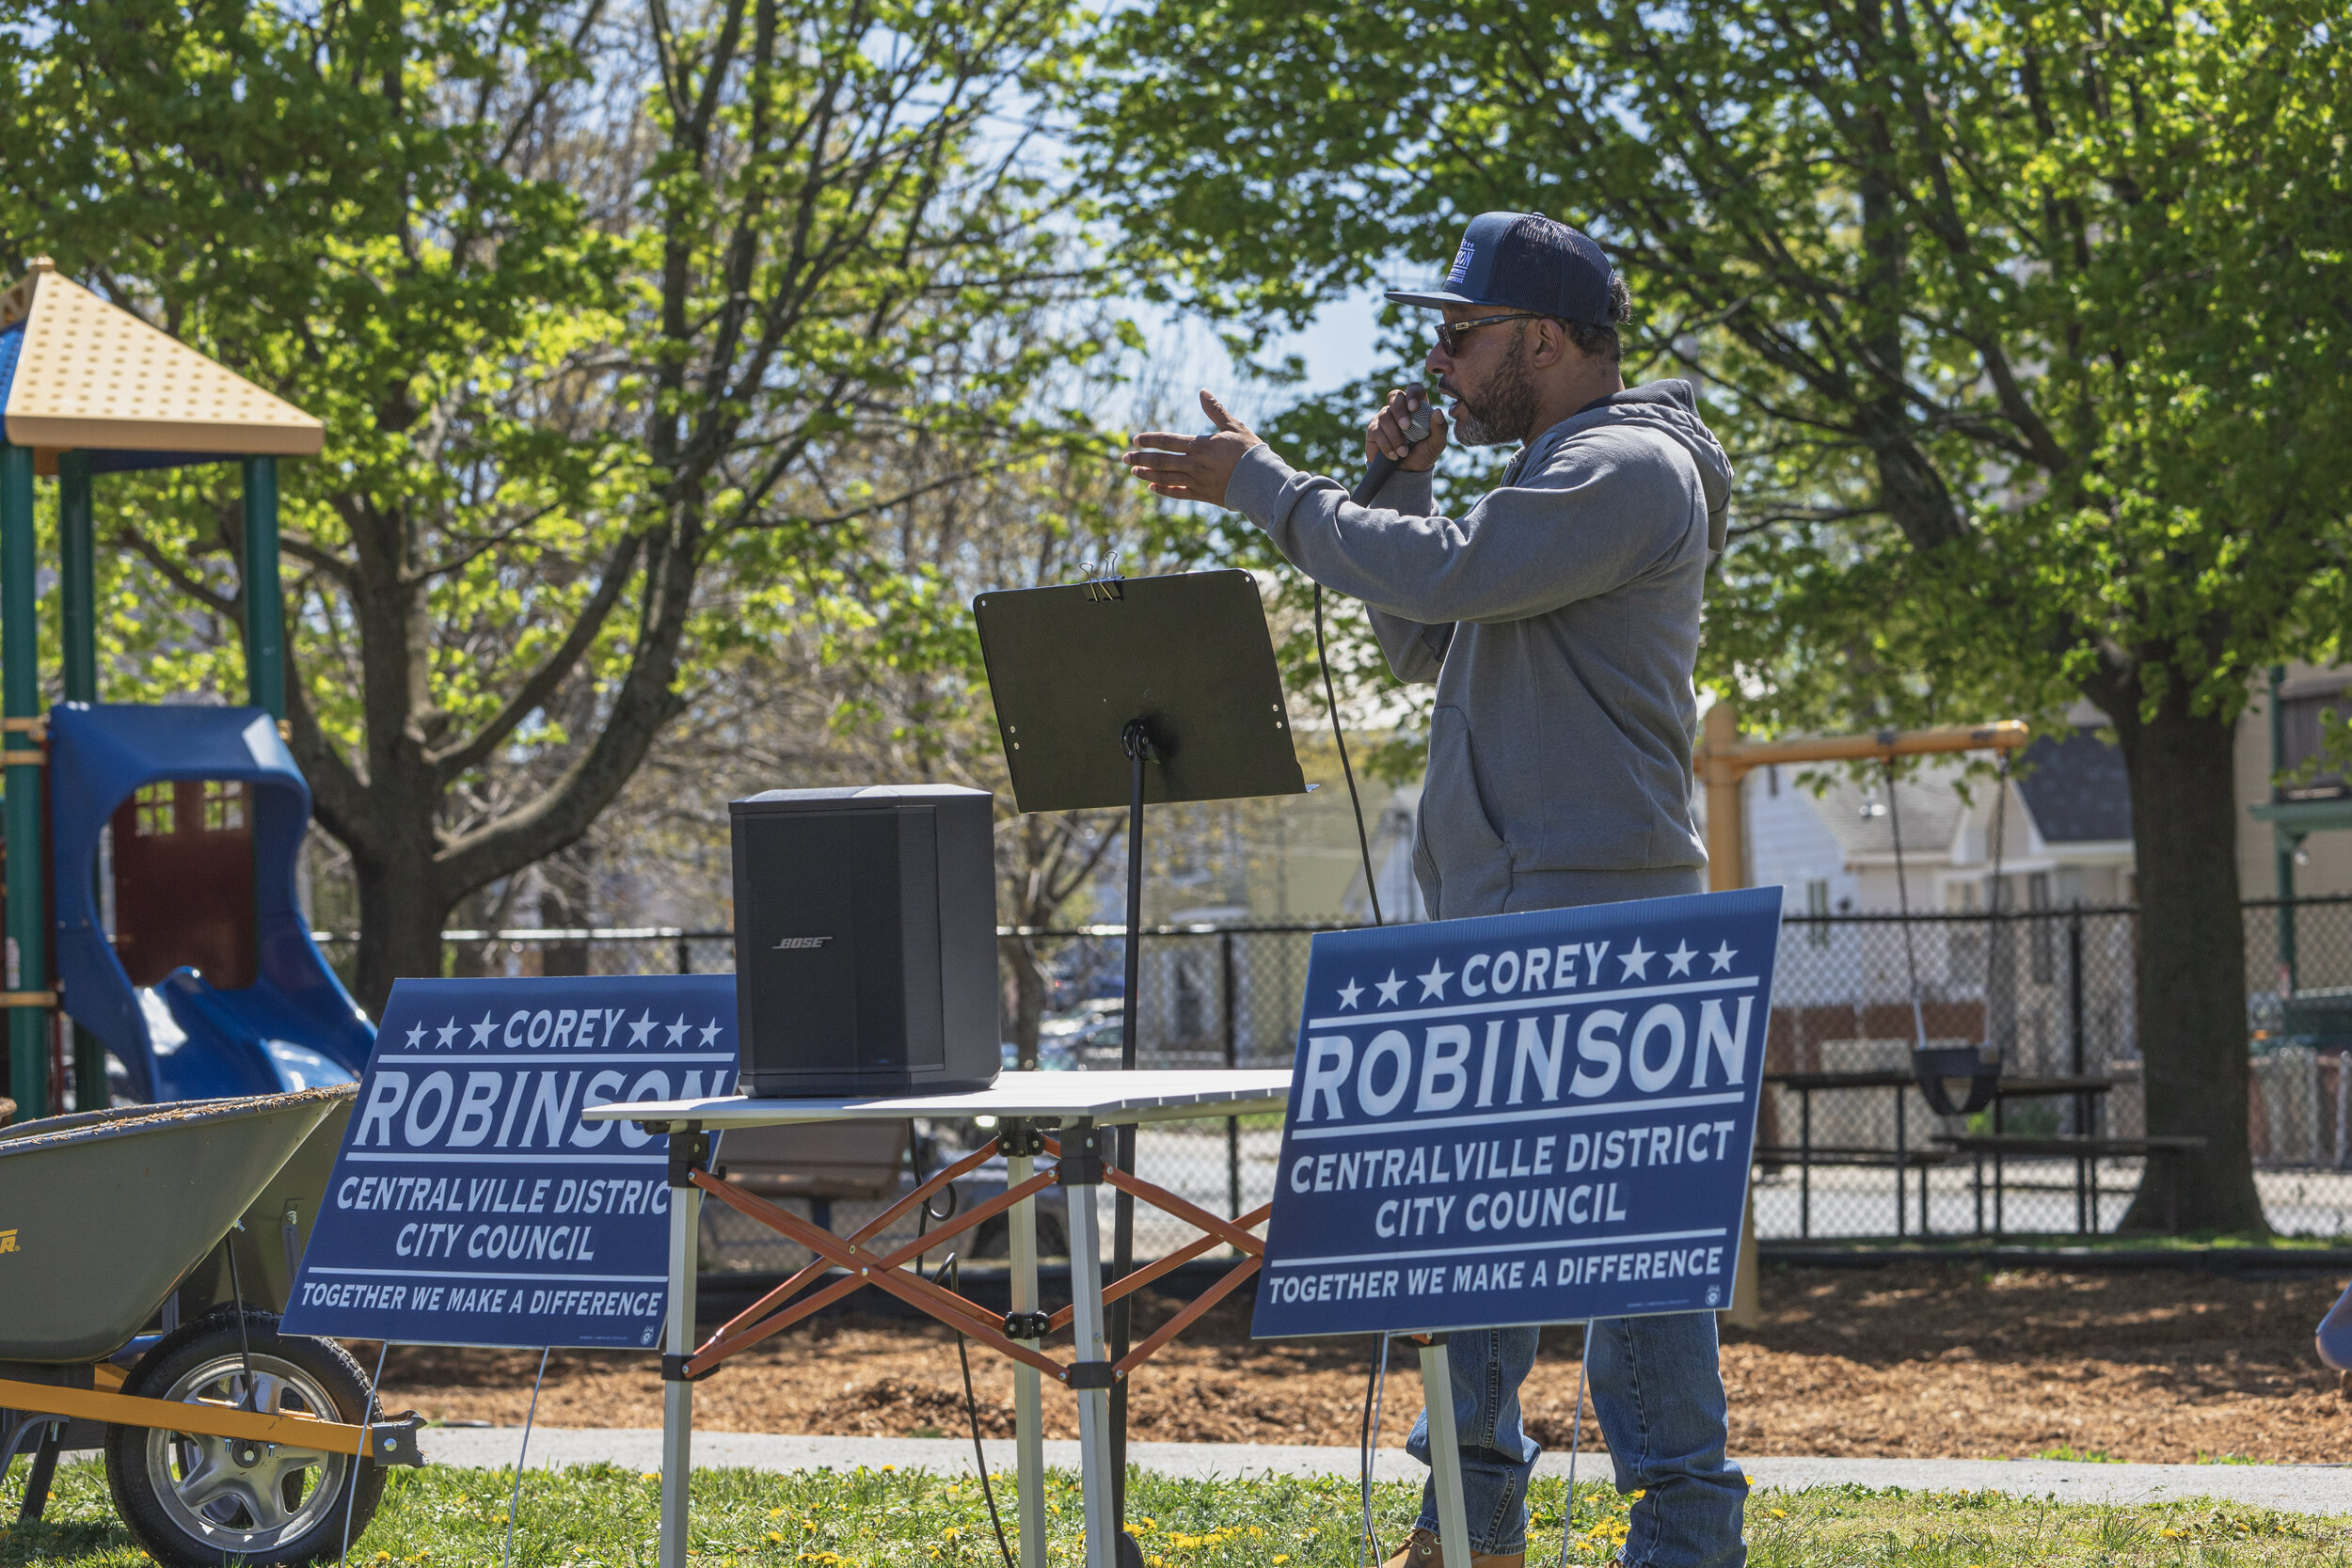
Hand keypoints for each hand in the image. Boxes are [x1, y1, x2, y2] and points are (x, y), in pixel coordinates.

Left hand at [1124, 390, 1263, 508]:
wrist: (1262, 481)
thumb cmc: (1250, 451)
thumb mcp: (1233, 426)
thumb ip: (1215, 410)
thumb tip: (1202, 391)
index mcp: (1201, 445)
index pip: (1168, 441)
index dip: (1150, 440)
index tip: (1135, 439)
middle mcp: (1195, 464)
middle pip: (1161, 461)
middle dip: (1141, 459)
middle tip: (1125, 458)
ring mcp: (1197, 481)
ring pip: (1166, 478)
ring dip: (1147, 475)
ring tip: (1133, 472)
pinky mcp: (1203, 495)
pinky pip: (1178, 493)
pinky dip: (1164, 490)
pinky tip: (1152, 488)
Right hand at [1365, 384, 1446, 470]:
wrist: (1407, 472)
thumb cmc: (1424, 454)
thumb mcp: (1436, 444)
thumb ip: (1440, 428)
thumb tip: (1438, 411)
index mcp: (1417, 406)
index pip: (1414, 389)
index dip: (1412, 394)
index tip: (1414, 408)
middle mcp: (1399, 408)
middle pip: (1394, 396)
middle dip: (1400, 411)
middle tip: (1406, 427)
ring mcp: (1384, 417)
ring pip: (1385, 416)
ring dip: (1395, 435)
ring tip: (1403, 452)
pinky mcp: (1373, 429)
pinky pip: (1377, 431)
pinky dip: (1386, 444)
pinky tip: (1394, 455)